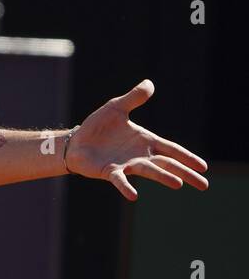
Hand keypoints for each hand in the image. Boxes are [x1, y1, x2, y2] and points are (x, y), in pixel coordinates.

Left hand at [66, 79, 208, 200]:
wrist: (75, 141)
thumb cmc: (98, 127)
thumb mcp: (116, 108)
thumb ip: (133, 98)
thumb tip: (149, 83)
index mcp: (145, 141)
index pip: (171, 149)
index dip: (186, 156)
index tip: (203, 166)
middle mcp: (139, 155)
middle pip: (167, 164)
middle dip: (185, 173)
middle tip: (204, 185)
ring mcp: (126, 165)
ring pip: (149, 171)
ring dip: (163, 177)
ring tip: (178, 184)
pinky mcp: (109, 171)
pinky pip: (119, 180)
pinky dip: (126, 187)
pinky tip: (133, 195)